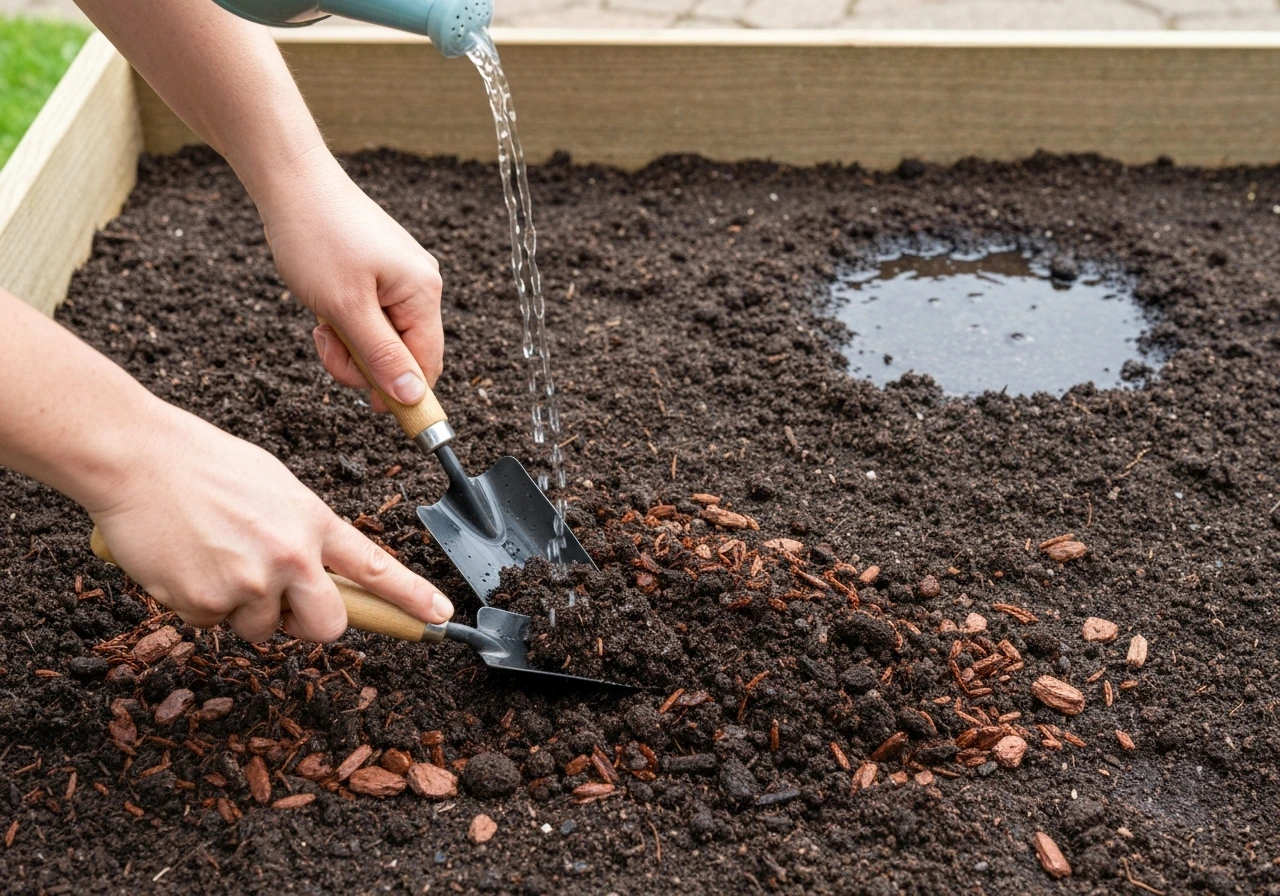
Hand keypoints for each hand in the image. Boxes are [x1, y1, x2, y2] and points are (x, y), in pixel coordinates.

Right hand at [89, 403, 452, 642]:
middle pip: (327, 625)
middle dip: (308, 623)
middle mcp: (290, 556)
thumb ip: (301, 529)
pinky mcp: (205, 601)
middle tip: (280, 601)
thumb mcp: (274, 487)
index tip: (440, 617)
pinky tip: (185, 562)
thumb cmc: (202, 464)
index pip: (376, 567)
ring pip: (260, 630)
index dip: (411, 598)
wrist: (137, 457)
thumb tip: (313, 570)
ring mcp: (249, 582)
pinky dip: (198, 602)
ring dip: (241, 610)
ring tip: (214, 557)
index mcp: (313, 521)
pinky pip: (212, 623)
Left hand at [259, 150, 443, 411]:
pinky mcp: (379, 272)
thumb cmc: (316, 238)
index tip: (368, 408)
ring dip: (349, 343)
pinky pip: (370, 317)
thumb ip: (381, 356)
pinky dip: (345, 321)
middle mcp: (421, 285)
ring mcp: (400, 277)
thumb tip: (413, 397)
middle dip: (363, 362)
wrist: (290, 181)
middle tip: (326, 343)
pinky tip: (323, 305)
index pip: (427, 364)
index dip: (401, 392)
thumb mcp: (346, 309)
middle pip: (404, 354)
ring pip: (382, 338)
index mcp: (423, 293)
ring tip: (321, 320)